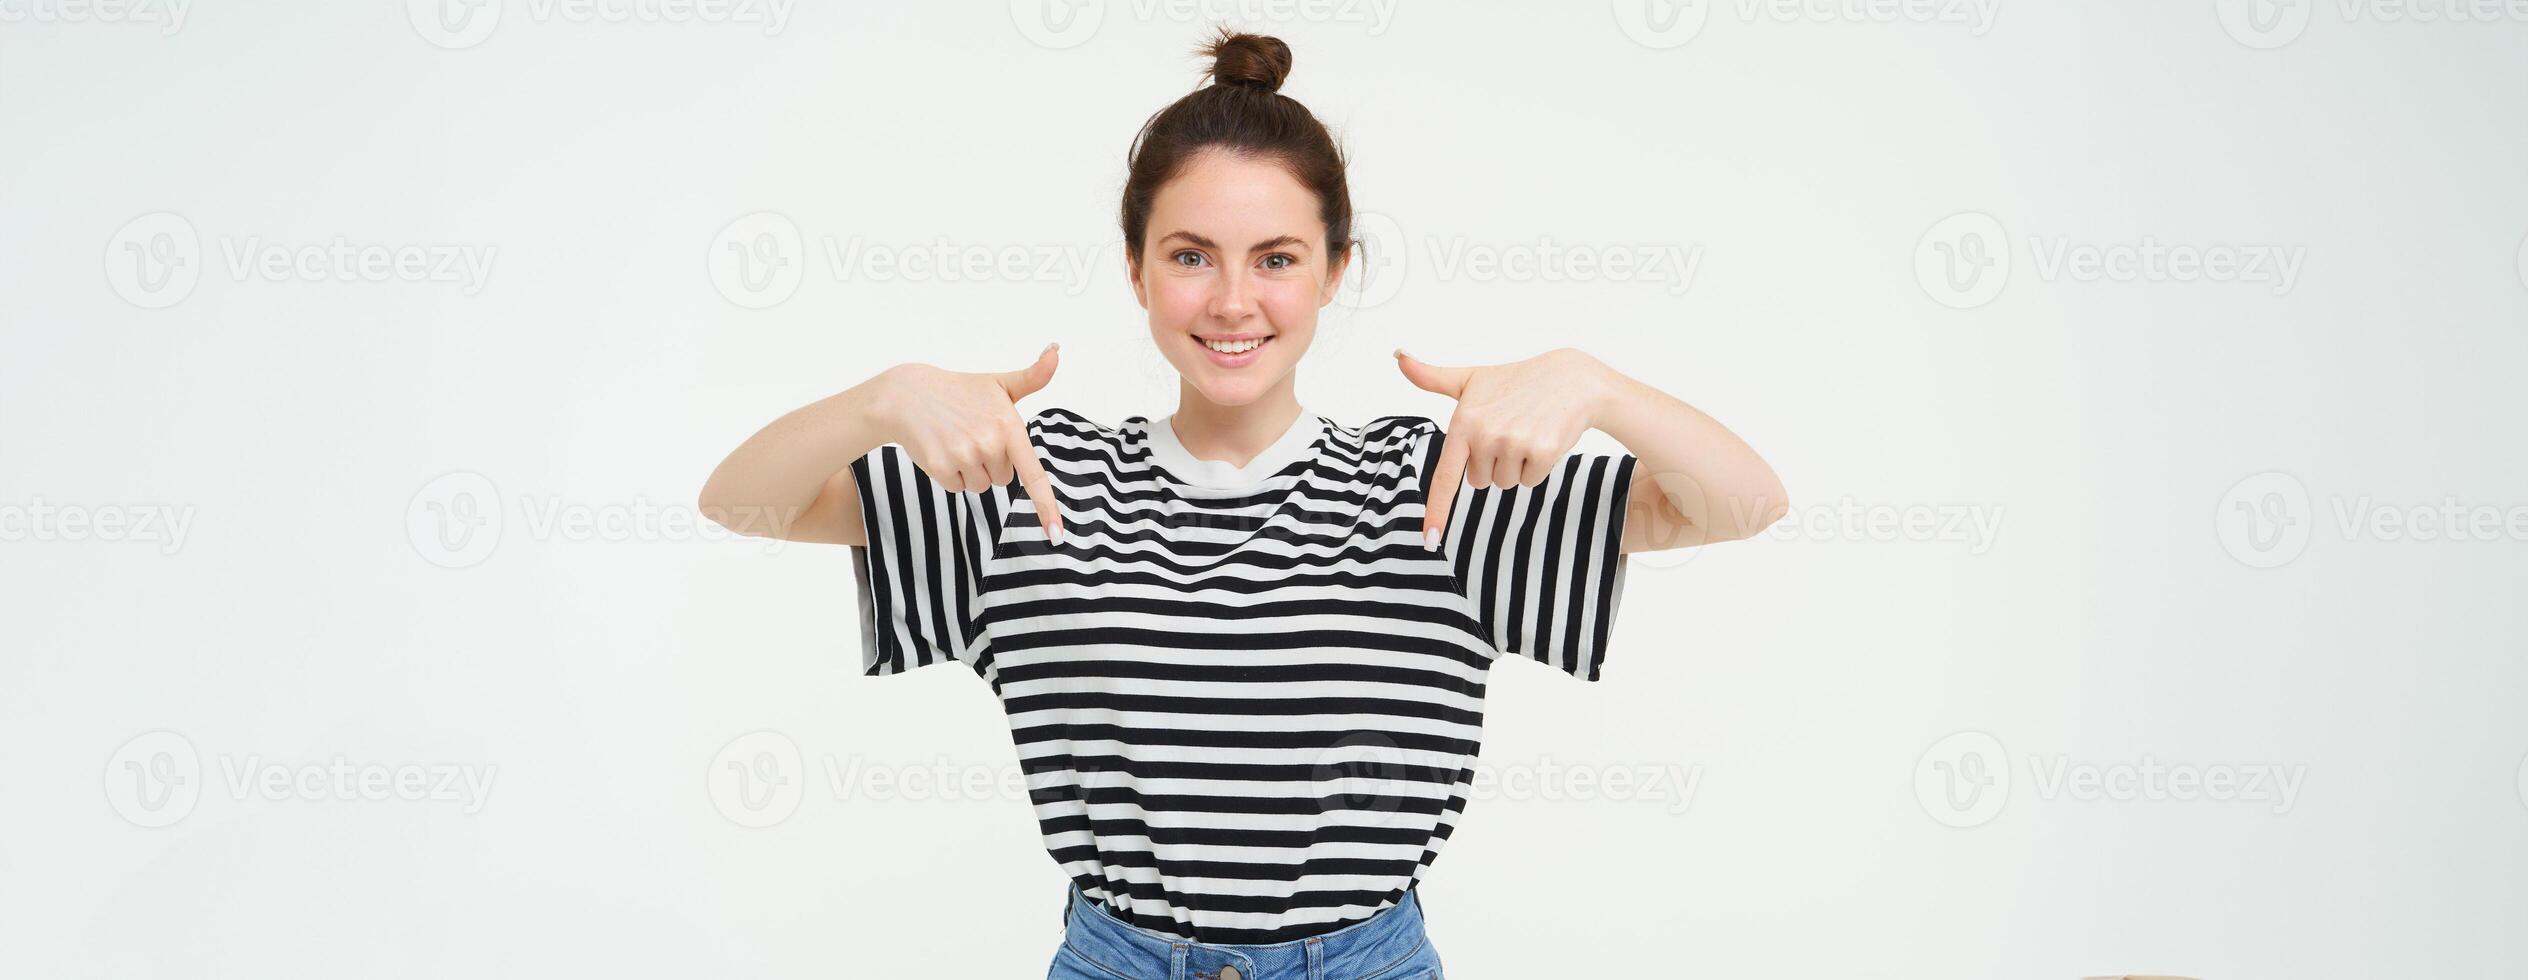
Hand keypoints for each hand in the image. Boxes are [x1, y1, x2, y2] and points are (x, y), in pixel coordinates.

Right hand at [873, 343, 1065, 542]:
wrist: (908, 395)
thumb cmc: (959, 391)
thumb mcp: (998, 383)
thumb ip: (1032, 377)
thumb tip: (1056, 351)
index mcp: (1009, 425)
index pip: (1033, 474)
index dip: (1046, 506)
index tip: (1056, 533)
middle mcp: (989, 443)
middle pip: (1003, 478)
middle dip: (991, 462)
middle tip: (972, 435)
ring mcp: (964, 456)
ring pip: (981, 486)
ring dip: (971, 470)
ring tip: (956, 440)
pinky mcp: (941, 467)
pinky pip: (958, 488)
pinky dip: (951, 475)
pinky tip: (942, 449)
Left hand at [1395, 346, 1609, 547]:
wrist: (1570, 378)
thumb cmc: (1515, 381)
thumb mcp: (1471, 378)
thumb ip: (1432, 377)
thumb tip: (1398, 356)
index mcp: (1464, 421)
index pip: (1445, 476)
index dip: (1437, 511)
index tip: (1430, 540)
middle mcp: (1486, 434)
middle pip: (1479, 481)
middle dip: (1492, 462)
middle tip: (1508, 429)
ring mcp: (1515, 444)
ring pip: (1505, 483)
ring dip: (1515, 465)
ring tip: (1525, 431)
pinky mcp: (1542, 452)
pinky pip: (1530, 481)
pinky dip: (1537, 466)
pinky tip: (1542, 438)